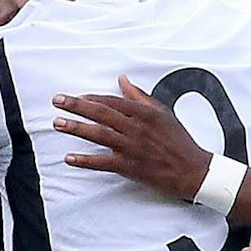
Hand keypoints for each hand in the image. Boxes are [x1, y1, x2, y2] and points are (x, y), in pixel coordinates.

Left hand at [54, 75, 209, 198]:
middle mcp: (136, 128)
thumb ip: (139, 97)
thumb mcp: (162, 113)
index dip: (91, 98)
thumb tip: (122, 80)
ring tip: (58, 123)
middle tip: (57, 101)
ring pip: (99, 134)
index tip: (75, 97)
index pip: (112, 101)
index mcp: (144, 113)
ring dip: (76, 128)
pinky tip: (69, 158)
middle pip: (101, 113)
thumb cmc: (178, 141)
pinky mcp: (129, 166)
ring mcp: (131, 147)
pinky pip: (103, 162)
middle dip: (77, 106)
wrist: (192, 170)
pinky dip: (85, 160)